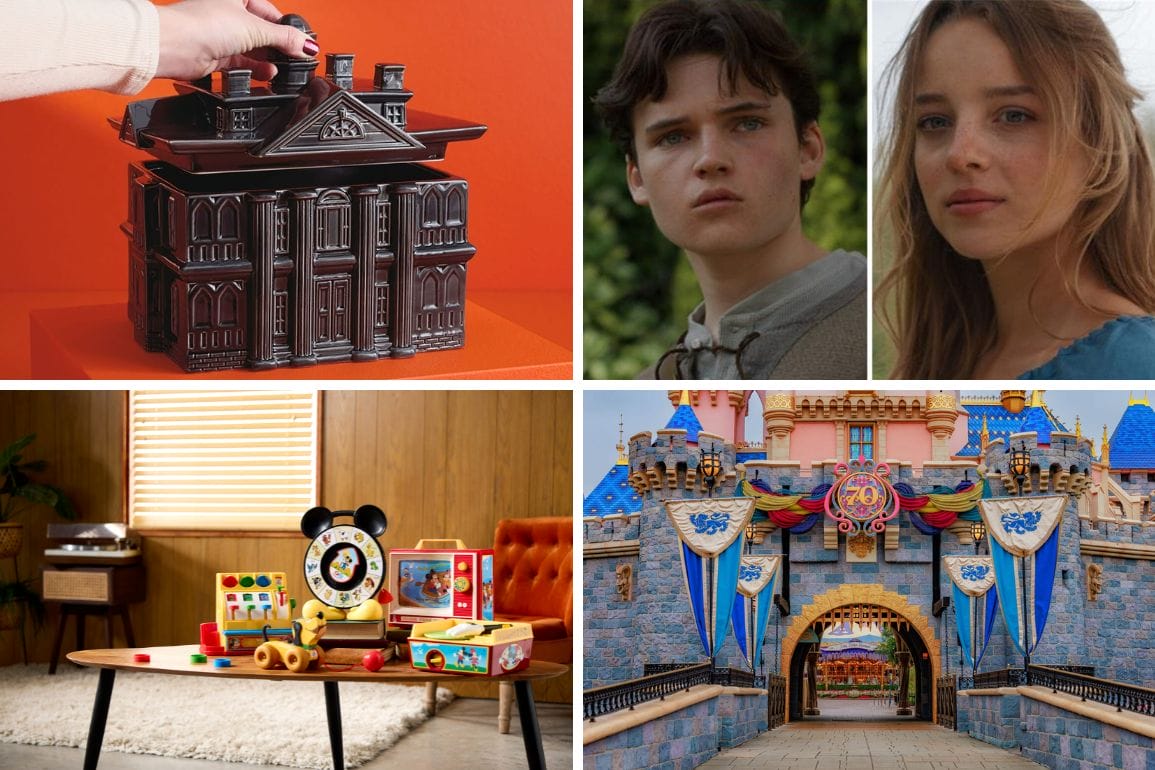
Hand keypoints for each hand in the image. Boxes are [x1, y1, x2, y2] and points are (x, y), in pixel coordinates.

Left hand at [155, 0, 316, 81]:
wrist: (174, 46)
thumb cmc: (201, 24)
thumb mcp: (254, 28)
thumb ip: (284, 38)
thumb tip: (307, 44)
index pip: (271, 12)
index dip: (287, 29)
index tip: (303, 44)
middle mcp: (228, 14)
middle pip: (263, 32)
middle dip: (278, 47)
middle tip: (295, 58)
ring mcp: (222, 35)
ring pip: (253, 49)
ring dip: (268, 60)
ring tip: (282, 69)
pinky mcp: (216, 56)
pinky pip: (243, 63)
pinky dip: (255, 69)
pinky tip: (267, 74)